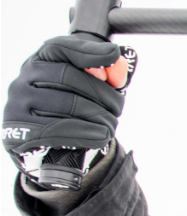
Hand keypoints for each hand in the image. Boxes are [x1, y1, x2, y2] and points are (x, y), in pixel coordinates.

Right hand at [2, 36, 136, 188]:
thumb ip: (109, 73)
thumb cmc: (76, 110)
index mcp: (41, 62)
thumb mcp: (94, 88)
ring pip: (67, 104)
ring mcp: (18, 103)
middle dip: (102, 93)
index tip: (113, 55)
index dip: (89, 51)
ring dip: (99, 117)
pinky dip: (87, 133)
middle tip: (118, 109)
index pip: (61, 47)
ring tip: (110, 125)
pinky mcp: (18, 131)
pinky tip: (102, 136)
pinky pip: (57, 130)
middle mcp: (24, 78)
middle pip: (68, 76)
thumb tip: (118, 62)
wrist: (49, 147)